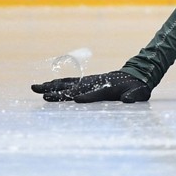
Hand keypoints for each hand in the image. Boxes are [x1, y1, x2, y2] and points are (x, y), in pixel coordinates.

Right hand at [31, 71, 150, 102]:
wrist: (136, 75)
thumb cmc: (137, 87)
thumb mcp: (139, 92)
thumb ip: (133, 96)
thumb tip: (128, 99)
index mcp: (107, 88)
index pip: (94, 93)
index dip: (87, 96)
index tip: (76, 99)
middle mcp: (94, 83)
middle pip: (74, 88)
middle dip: (58, 91)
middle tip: (42, 94)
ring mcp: (89, 81)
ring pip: (67, 84)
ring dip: (51, 86)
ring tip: (35, 88)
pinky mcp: (86, 81)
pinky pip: (69, 83)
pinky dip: (57, 84)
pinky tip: (46, 87)